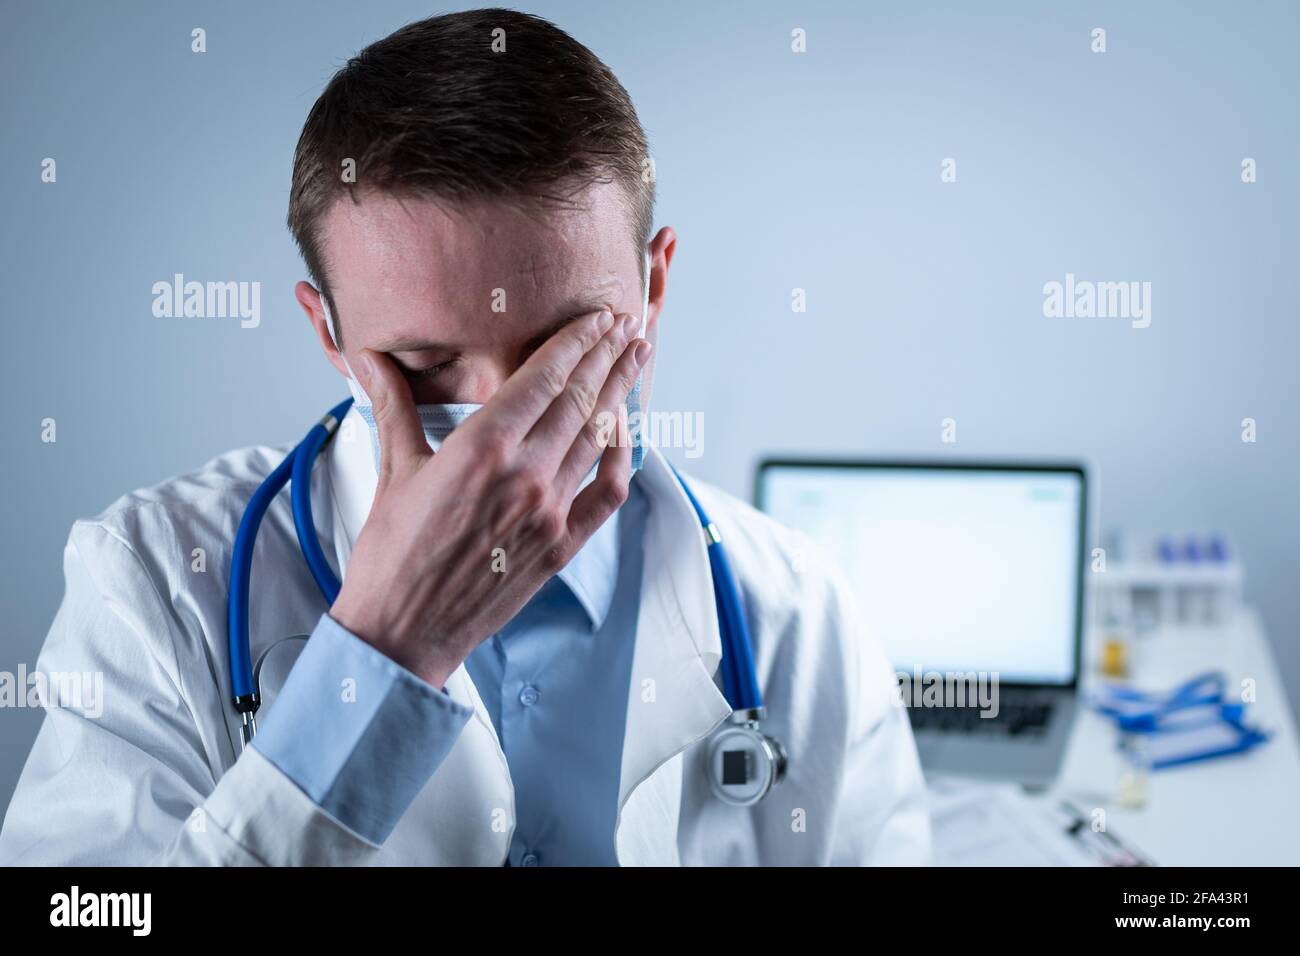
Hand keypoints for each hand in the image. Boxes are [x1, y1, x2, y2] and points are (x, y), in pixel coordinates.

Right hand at [329, 310, 650, 687]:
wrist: (402, 631)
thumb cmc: (390, 555)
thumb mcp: (393, 469)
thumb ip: (392, 404)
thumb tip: (367, 355)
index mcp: (481, 449)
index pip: (543, 378)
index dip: (575, 342)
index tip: (595, 318)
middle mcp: (524, 476)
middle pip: (579, 400)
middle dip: (606, 357)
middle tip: (626, 325)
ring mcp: (549, 513)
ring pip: (598, 438)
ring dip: (620, 395)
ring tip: (636, 360)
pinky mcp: (561, 546)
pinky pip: (606, 493)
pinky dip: (622, 458)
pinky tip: (627, 433)